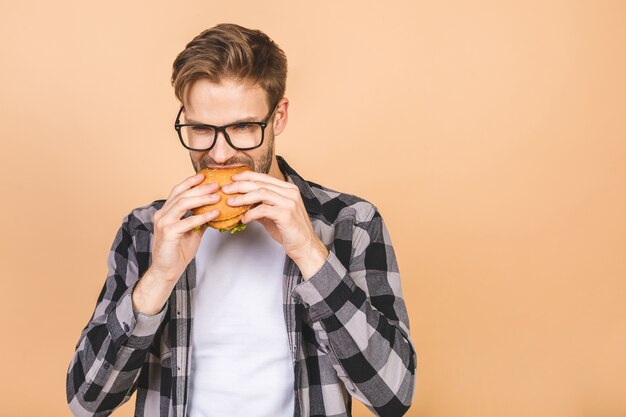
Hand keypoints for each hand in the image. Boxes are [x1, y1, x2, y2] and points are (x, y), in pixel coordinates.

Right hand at [133, 173, 221, 314]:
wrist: (167, 270)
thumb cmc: (178, 251)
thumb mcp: (191, 231)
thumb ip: (199, 219)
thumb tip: (215, 210)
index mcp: (165, 212)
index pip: (177, 191)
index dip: (190, 182)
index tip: (204, 176)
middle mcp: (162, 214)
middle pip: (182, 194)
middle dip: (200, 188)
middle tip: (216, 185)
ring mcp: (164, 223)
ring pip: (183, 204)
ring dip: (202, 198)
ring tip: (217, 196)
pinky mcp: (168, 233)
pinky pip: (188, 221)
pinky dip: (203, 216)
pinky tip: (215, 213)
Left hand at [221, 171, 328, 278]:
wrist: (305, 246)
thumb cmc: (290, 231)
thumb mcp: (274, 214)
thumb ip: (261, 206)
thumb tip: (242, 203)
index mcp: (288, 189)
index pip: (264, 177)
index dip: (247, 176)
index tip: (233, 178)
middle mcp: (290, 192)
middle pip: (260, 183)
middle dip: (240, 185)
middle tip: (226, 189)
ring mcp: (289, 202)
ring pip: (261, 193)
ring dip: (243, 198)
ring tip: (231, 202)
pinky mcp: (286, 214)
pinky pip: (263, 210)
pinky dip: (250, 213)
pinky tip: (244, 219)